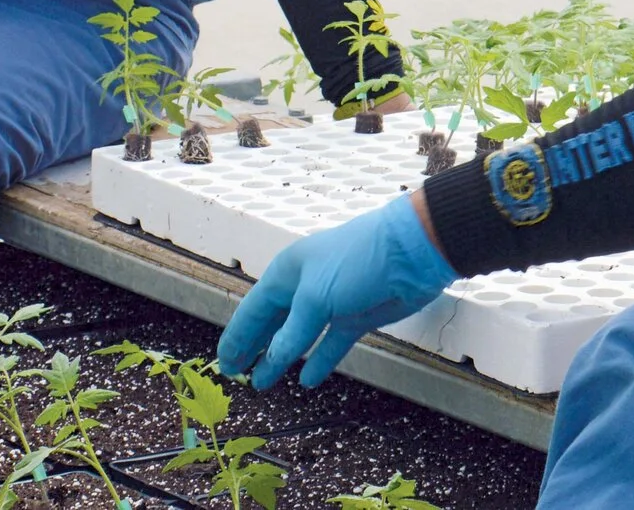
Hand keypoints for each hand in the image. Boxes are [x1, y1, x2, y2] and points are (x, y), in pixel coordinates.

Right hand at [216, 190, 455, 389]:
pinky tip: (308, 379)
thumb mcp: (316, 296)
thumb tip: (271, 360)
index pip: (253, 309)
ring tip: (263, 382)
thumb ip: (292, 332)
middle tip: (236, 374)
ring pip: (298, 336)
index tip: (223, 363)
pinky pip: (330, 342)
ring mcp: (331, 302)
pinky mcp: (356, 316)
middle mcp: (304, 286)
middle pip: (272, 323)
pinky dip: (319, 360)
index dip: (237, 337)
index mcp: (287, 272)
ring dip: (281, 358)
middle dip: (254, 348)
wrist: (410, 252)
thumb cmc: (355, 262)